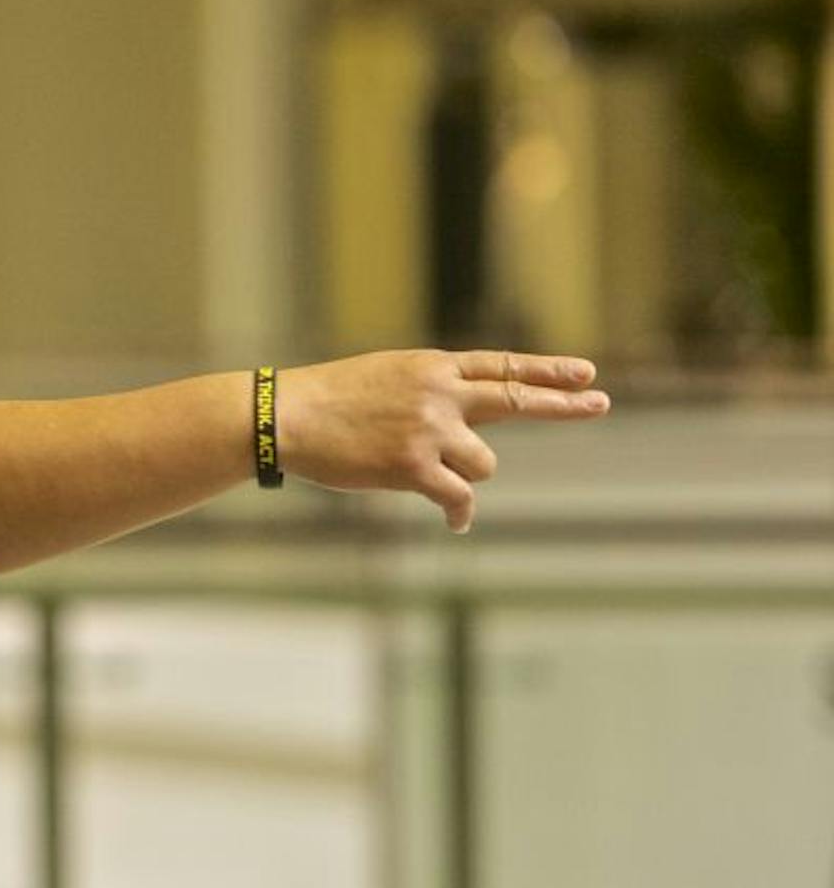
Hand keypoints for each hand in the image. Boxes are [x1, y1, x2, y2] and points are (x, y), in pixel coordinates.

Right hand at [278, 349, 607, 533]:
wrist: (287, 417)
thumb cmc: (325, 401)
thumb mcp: (384, 376)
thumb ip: (427, 391)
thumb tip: (461, 421)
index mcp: (431, 367)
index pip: (500, 366)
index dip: (544, 370)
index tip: (584, 372)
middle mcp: (438, 393)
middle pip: (515, 399)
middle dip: (562, 404)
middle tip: (600, 404)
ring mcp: (429, 429)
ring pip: (483, 463)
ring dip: (464, 474)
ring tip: (428, 473)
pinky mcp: (414, 466)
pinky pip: (459, 497)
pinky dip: (460, 512)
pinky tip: (455, 521)